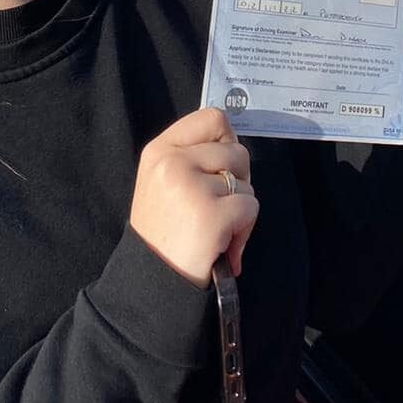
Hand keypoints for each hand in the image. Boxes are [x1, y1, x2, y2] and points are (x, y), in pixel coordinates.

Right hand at [129, 108, 257, 286]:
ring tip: (217, 229)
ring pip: (246, 181)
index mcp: (160, 150)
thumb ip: (193, 157)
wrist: (151, 284)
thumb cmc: (166, 232)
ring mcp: (191, 187)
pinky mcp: (211, 214)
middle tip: (217, 207)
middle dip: (238, 180)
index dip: (227, 141)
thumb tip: (235, 142)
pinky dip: (245, 229)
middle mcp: (172, 162)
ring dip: (241, 207)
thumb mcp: (165, 182)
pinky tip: (222, 245)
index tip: (219, 167)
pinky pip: (251, 207)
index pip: (213, 118)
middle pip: (236, 151)